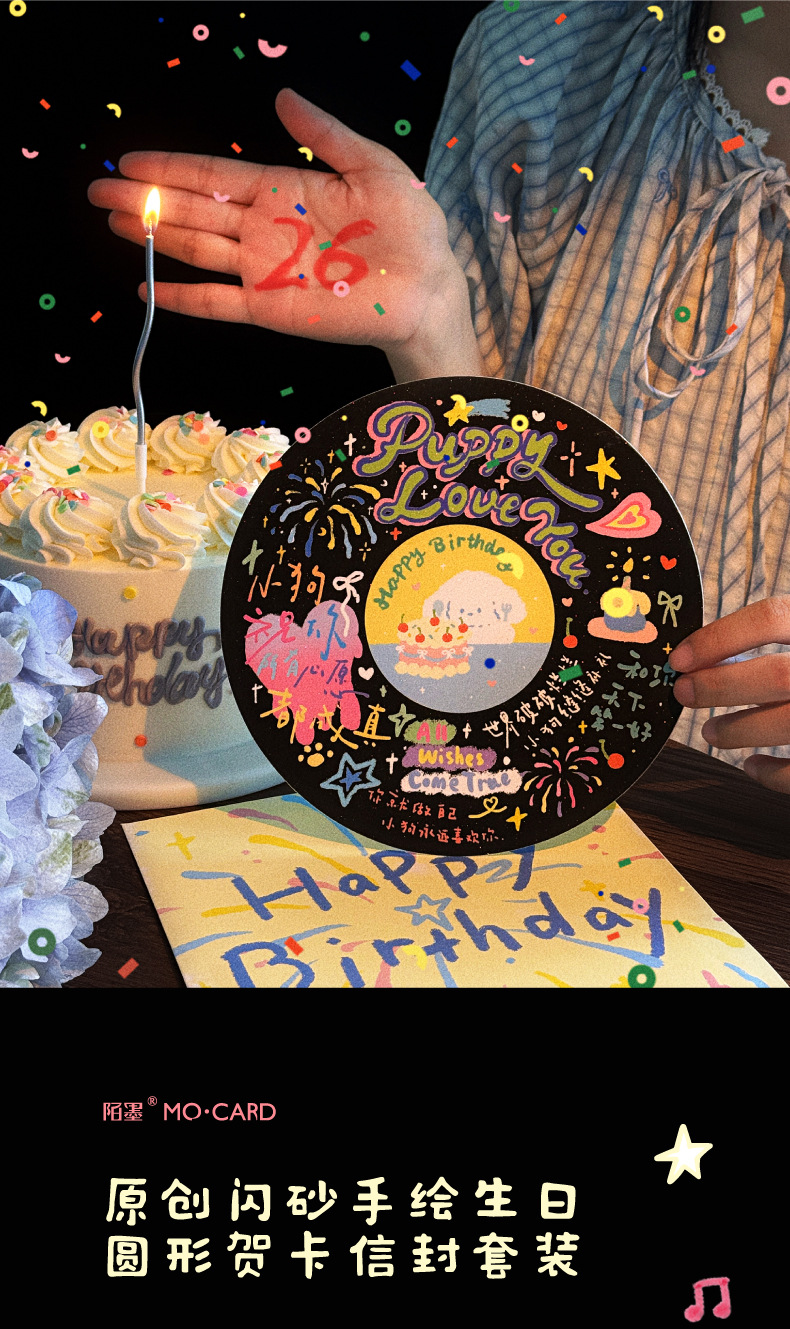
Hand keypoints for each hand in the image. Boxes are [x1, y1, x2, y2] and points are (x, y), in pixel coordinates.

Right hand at [86, 89, 468, 362]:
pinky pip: (219, 303)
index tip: (130, 160)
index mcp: (285, 190)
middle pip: (194, 210)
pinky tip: (149, 289)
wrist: (428, 288)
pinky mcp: (272, 309)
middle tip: (99, 189)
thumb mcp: (372, 166)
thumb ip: (326, 133)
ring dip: (155, 237)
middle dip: (147, 198)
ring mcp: (265, 271)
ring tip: (114, 221)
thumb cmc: (411, 228)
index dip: (172, 166)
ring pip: (197, 250)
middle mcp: (266, 230)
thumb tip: (282, 97)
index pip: (216, 175)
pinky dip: (184, 298)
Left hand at [668, 596, 789, 793]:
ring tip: (712, 732)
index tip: (680, 657)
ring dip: (738, 730)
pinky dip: (772, 774)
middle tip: (685, 693)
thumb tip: (709, 654)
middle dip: (719, 686)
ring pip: (787, 724)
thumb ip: (787, 637)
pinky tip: (753, 766)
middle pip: (775, 674)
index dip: (720, 637)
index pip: (772, 618)